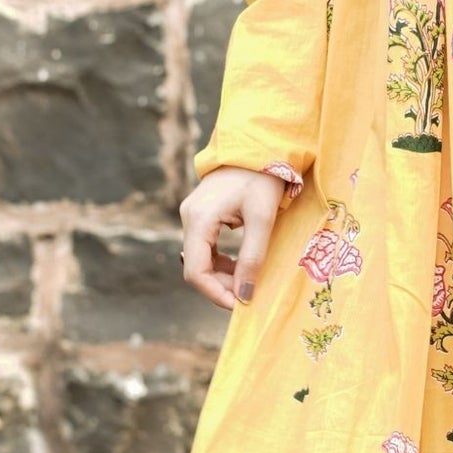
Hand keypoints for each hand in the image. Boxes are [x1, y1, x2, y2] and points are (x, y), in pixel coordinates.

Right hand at [180, 167, 288, 311]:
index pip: (196, 272)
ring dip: (221, 277)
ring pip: (200, 260)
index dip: (216, 294)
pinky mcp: (201, 216)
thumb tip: (245, 295)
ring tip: (247, 283)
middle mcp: (188, 218)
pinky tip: (240, 267)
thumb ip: (252, 258)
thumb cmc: (263, 178)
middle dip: (220, 287)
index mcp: (198, 219)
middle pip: (196, 268)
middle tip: (249, 296)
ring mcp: (192, 216)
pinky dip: (221, 263)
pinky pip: (206, 248)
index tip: (241, 306)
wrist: (258, 146)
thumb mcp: (263, 219)